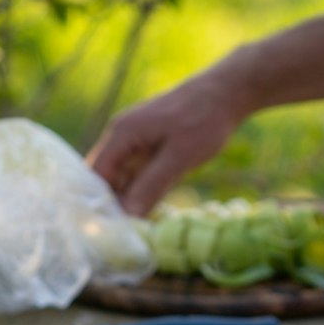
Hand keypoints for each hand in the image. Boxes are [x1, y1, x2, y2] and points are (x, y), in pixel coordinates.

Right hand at [88, 66, 249, 215]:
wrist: (227, 92)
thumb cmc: (204, 121)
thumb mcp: (179, 158)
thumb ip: (151, 186)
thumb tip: (128, 215)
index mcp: (122, 134)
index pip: (96, 174)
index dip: (99, 202)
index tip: (108, 228)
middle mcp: (121, 134)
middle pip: (106, 176)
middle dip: (113, 202)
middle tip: (125, 232)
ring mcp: (134, 138)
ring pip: (121, 175)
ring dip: (128, 197)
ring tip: (137, 225)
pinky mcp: (148, 142)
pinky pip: (136, 170)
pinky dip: (140, 188)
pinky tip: (150, 208)